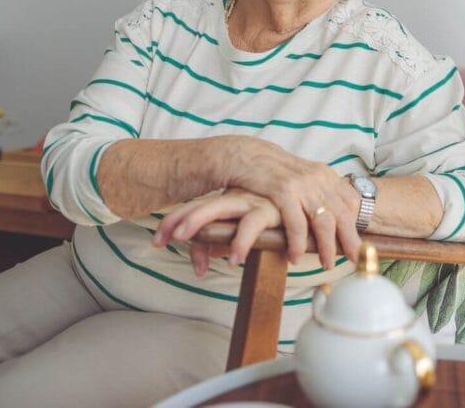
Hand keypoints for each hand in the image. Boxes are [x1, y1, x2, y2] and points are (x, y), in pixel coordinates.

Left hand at [152, 189, 281, 275]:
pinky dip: (242, 243)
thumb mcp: (241, 233)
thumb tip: (199, 266)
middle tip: (164, 239)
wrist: (308, 201)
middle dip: (181, 220)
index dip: (172, 222)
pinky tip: (234, 260)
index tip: (156, 241)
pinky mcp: (271, 209)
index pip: (193, 207)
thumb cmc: (274, 217)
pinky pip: (252, 226)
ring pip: (222, 209)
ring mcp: (252, 200)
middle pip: (202, 204)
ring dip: (202, 225)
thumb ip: (219, 245)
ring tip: (188, 243)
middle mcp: (235, 197)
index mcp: (226, 200)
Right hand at [210, 136, 361, 266]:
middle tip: (352, 259)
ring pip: (323, 222)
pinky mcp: (283, 191)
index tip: (358, 244)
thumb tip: (333, 214)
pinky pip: (296, 224)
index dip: (355, 225)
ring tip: (326, 264)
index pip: (351, 202)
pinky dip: (297, 244)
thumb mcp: (302, 177)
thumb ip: (318, 191)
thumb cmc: (273, 171)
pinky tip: (294, 256)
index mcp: (325, 174)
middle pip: (342, 215)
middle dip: (349, 241)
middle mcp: (318, 178)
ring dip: (326, 247)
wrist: (245, 154)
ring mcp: (301, 184)